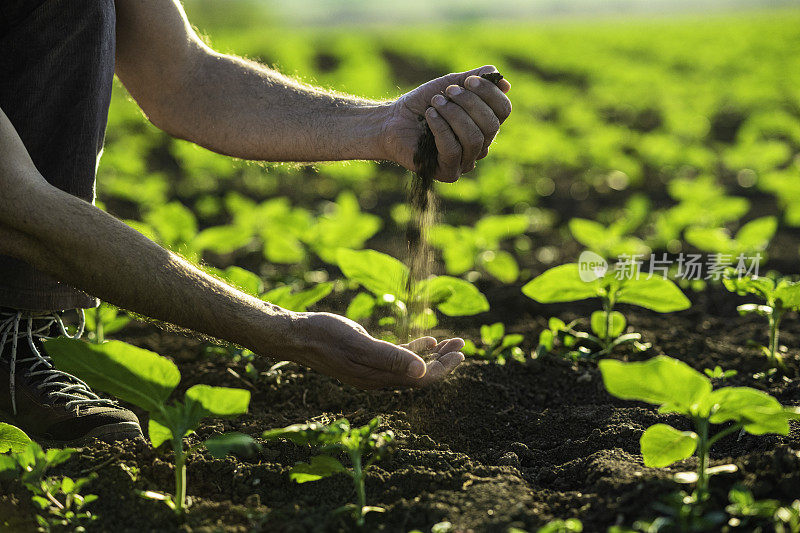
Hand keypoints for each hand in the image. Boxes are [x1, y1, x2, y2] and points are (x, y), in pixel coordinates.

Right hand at [287, 312, 464, 388]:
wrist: (297, 335)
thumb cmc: (326, 337)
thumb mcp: (360, 344)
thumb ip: (391, 358)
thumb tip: (423, 371)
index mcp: (378, 379)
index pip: (420, 380)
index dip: (443, 369)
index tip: (461, 354)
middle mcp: (378, 379)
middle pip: (420, 375)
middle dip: (444, 362)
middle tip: (463, 345)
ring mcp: (373, 369)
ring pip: (412, 366)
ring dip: (433, 355)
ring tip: (453, 342)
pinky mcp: (367, 358)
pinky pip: (398, 358)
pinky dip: (415, 350)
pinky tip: (428, 340)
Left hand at [381, 65, 511, 181]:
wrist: (391, 121)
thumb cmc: (422, 105)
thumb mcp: (450, 85)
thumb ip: (476, 80)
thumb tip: (504, 83)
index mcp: (484, 125)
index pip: (503, 111)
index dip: (489, 93)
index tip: (468, 81)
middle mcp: (480, 146)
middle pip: (491, 125)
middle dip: (469, 103)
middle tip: (447, 92)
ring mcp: (465, 162)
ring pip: (474, 139)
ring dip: (454, 115)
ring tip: (435, 103)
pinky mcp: (448, 173)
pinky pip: (454, 151)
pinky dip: (441, 128)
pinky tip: (429, 116)